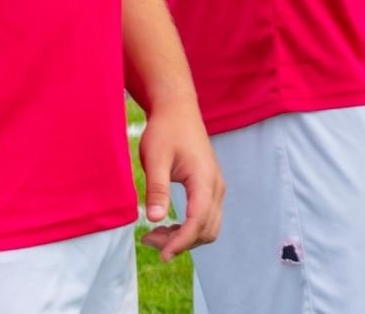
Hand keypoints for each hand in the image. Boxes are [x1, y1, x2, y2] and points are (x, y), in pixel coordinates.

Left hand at [137, 100, 223, 260]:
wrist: (178, 110)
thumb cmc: (166, 131)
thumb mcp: (155, 159)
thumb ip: (157, 189)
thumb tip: (155, 219)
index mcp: (204, 179)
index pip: (199, 221)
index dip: (182, 242)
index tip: (161, 255)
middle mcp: (216, 185)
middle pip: (208, 229)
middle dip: (181, 242)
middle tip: (149, 240)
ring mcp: (215, 186)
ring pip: (209, 226)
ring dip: (185, 237)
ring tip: (154, 234)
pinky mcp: (210, 187)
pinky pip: (206, 216)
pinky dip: (189, 228)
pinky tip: (166, 224)